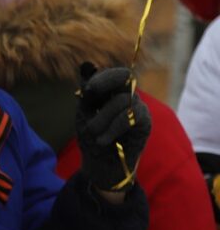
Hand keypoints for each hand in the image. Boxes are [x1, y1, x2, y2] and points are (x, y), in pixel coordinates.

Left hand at [75, 64, 150, 192]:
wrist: (100, 164)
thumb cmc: (91, 137)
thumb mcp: (84, 112)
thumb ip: (86, 91)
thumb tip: (86, 64)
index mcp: (112, 91)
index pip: (115, 73)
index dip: (103, 77)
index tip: (88, 89)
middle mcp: (127, 96)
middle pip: (125, 76)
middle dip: (105, 82)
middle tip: (90, 94)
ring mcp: (138, 108)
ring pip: (122, 100)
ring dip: (102, 117)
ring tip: (92, 132)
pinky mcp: (145, 123)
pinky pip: (131, 117)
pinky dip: (113, 128)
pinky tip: (102, 140)